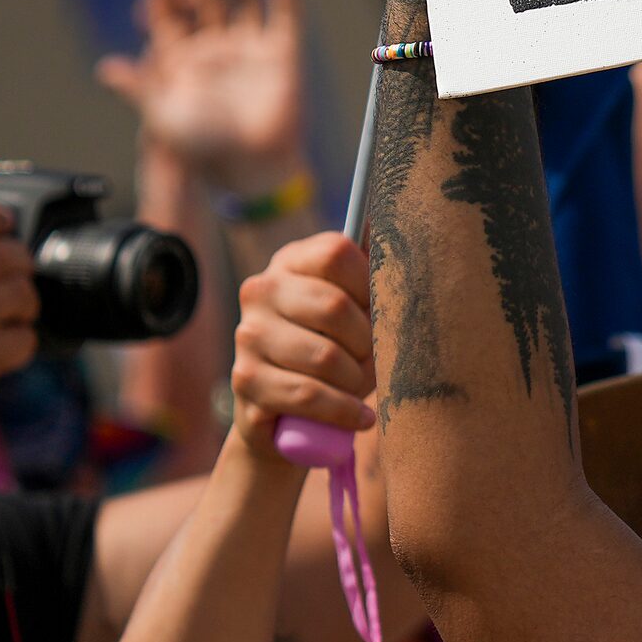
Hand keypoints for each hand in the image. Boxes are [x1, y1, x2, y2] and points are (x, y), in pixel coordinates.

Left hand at [95, 0, 304, 197]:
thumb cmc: (201, 147)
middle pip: (206, 0)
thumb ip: (141, 88)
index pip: (170, 17)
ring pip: (244, 1)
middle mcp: (215, 48)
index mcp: (182, 61)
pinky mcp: (283, 54)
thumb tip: (105, 67)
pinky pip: (285, 17)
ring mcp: (250, 49)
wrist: (250, 167)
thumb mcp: (162, 116)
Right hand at [232, 232, 374, 459]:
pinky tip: (361, 417)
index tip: (381, 309)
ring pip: (324, 356)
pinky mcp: (246, 380)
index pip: (336, 253)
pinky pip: (307, 395)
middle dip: (367, 340)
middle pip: (334, 306)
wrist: (292, 414)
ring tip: (363, 385)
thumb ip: (373, 269)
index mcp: (291, 261)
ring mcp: (248, 336)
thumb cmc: (338, 348)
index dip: (369, 284)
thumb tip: (395, 224)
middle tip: (375, 356)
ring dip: (356, 377)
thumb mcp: (358, 307)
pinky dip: (343, 410)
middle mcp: (261, 290)